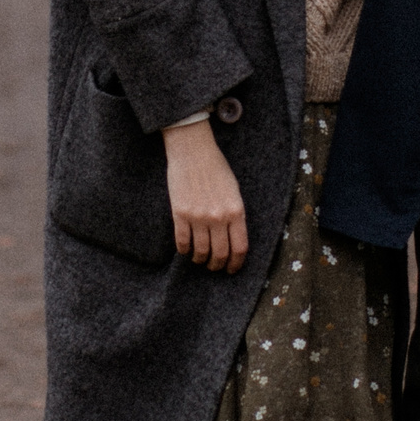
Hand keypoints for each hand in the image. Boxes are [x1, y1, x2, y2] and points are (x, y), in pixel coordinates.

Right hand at [164, 122, 247, 272]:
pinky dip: (184, 250)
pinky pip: (182, 242)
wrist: (193, 151)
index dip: (236, 263)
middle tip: (215, 267)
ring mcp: (198, 217)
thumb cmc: (216, 168)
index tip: (232, 269)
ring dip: (200, 260)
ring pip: (201, 251)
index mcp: (236, 211)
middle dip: (218, 265)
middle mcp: (218, 217)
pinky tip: (185, 250)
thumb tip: (232, 238)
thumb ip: (234, 215)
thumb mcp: (234, 191)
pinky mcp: (180, 214)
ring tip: (200, 259)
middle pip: (220, 254)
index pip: (240, 248)